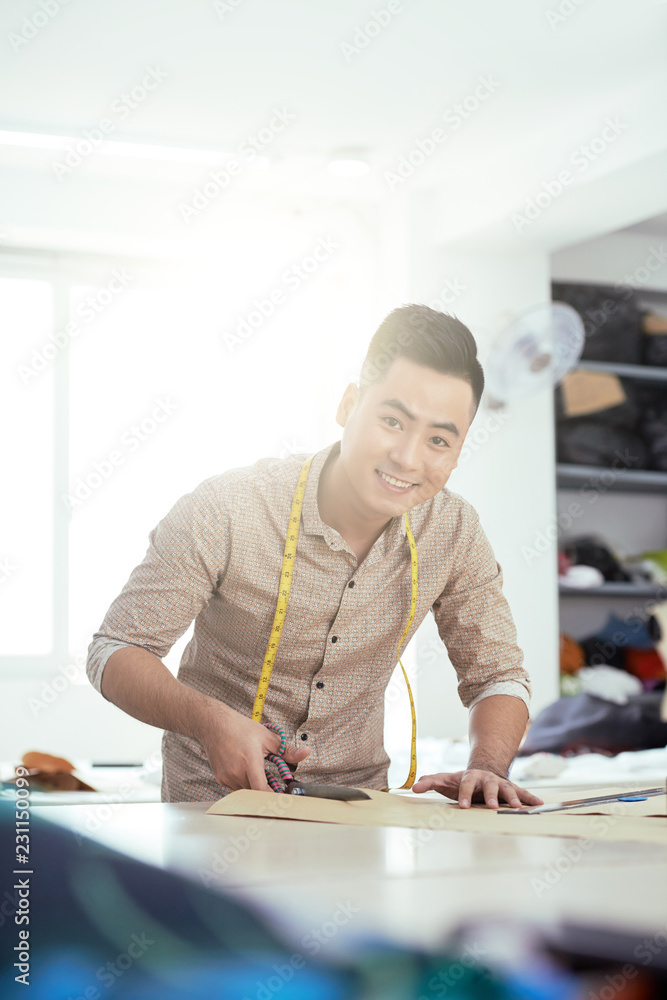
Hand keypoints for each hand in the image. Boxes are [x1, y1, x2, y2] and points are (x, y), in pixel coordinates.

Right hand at [195, 703, 309, 792]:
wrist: (214, 725)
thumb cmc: (240, 729)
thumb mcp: (267, 738)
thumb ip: (287, 751)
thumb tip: (306, 753)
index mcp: (250, 762)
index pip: (262, 791)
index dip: (273, 799)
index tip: (282, 799)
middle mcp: (236, 772)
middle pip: (255, 793)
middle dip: (266, 791)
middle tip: (274, 784)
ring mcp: (227, 777)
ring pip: (245, 792)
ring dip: (254, 786)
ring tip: (256, 771)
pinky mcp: (220, 779)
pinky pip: (236, 788)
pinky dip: (243, 783)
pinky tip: (243, 769)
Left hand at [411, 769, 543, 809]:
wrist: (483, 770)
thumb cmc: (462, 780)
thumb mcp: (445, 780)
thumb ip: (430, 782)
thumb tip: (413, 787)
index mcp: (470, 777)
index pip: (466, 784)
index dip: (464, 794)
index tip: (462, 806)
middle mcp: (487, 779)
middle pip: (489, 785)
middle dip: (491, 796)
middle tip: (491, 806)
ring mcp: (501, 784)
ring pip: (508, 789)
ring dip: (513, 798)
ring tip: (518, 807)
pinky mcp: (512, 790)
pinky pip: (523, 793)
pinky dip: (531, 798)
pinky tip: (540, 804)